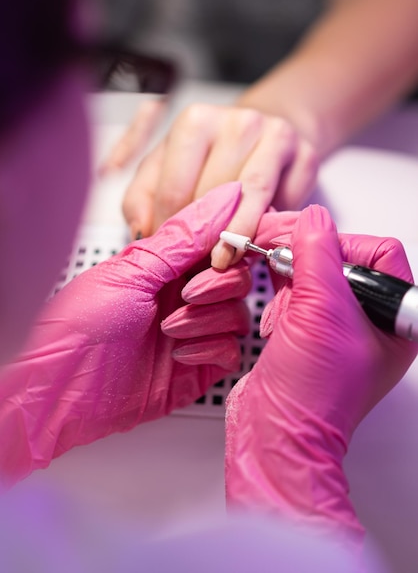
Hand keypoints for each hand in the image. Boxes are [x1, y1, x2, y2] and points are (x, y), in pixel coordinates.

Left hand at [0, 183, 249, 487]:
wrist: (60, 390)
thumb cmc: (76, 326)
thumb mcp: (131, 271)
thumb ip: (184, 237)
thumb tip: (222, 198)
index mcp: (166, 265)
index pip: (218, 243)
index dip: (230, 243)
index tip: (228, 247)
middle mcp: (182, 295)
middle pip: (236, 278)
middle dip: (218, 284)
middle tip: (187, 293)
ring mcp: (192, 331)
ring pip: (237, 314)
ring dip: (208, 319)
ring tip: (169, 328)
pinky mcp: (197, 367)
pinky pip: (230, 352)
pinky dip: (210, 349)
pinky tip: (178, 354)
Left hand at [120, 103, 318, 267]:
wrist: (263, 134)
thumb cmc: (208, 156)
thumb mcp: (164, 168)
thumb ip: (142, 197)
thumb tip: (144, 232)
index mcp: (196, 120)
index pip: (175, 187)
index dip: (170, 229)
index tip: (170, 255)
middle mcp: (239, 121)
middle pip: (215, 193)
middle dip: (203, 235)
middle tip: (195, 266)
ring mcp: (276, 136)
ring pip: (252, 197)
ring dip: (236, 235)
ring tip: (223, 261)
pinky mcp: (306, 156)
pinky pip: (286, 201)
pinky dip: (269, 225)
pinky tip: (255, 241)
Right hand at [166, 205, 417, 543]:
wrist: (276, 431)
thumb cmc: (313, 394)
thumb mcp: (320, 311)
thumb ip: (318, 255)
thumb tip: (314, 219)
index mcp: (394, 320)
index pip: (379, 253)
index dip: (342, 244)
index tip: (309, 249)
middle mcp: (370, 323)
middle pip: (344, 261)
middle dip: (308, 260)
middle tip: (281, 255)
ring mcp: (338, 329)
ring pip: (316, 276)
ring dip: (291, 278)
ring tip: (277, 289)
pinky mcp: (309, 334)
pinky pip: (298, 296)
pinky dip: (281, 294)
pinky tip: (274, 308)